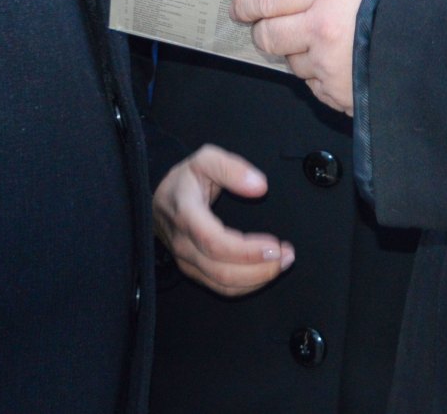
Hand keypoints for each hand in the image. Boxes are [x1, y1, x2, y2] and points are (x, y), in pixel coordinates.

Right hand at [152, 144, 293, 296]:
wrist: (159, 199)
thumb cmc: (184, 179)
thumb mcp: (206, 159)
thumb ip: (233, 169)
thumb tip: (259, 187)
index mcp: (186, 214)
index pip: (214, 242)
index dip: (246, 250)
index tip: (275, 245)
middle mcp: (183, 243)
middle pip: (222, 271)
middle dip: (260, 269)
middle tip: (288, 255)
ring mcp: (186, 260)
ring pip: (222, 284)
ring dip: (257, 279)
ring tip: (283, 263)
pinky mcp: (193, 270)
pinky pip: (220, 287)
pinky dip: (246, 285)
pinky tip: (264, 272)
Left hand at [232, 0, 397, 115]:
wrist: (443, 36)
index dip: (247, 5)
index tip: (241, 9)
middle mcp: (320, 26)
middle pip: (268, 36)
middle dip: (265, 35)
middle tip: (271, 33)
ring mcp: (328, 64)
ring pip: (292, 64)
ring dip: (302, 57)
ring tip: (331, 48)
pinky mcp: (340, 93)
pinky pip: (316, 87)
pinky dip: (324, 79)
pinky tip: (347, 66)